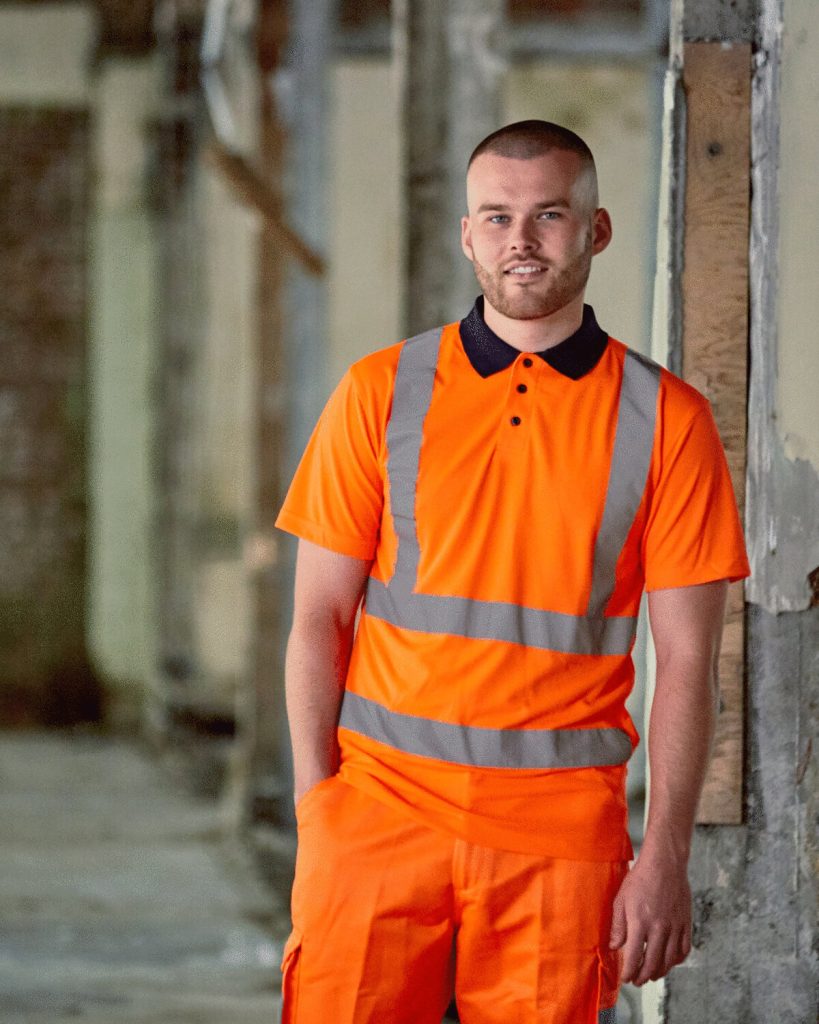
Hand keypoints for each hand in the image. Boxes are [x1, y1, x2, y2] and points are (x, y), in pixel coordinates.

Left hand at [608, 851, 691, 984]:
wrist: (664, 864)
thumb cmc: (640, 879)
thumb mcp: (621, 899)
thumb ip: (618, 925)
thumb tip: (614, 946)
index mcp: (640, 922)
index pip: (633, 957)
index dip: (628, 972)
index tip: (625, 978)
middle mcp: (659, 928)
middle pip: (652, 964)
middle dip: (642, 977)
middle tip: (637, 981)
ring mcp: (675, 927)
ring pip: (669, 961)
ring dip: (659, 972)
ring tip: (651, 974)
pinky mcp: (686, 923)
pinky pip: (684, 950)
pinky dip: (676, 961)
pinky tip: (669, 961)